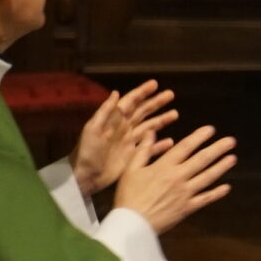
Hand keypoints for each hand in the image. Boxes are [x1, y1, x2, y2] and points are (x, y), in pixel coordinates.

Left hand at [71, 80, 177, 197]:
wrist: (85, 176)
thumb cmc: (87, 152)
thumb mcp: (92, 129)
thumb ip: (105, 112)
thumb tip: (116, 92)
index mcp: (113, 120)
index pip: (130, 102)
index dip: (142, 93)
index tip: (155, 84)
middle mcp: (123, 129)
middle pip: (143, 112)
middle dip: (156, 103)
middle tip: (171, 94)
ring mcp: (129, 142)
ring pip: (149, 127)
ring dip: (161, 120)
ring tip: (175, 114)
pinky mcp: (133, 156)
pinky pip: (150, 147)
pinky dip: (160, 144)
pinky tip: (171, 141)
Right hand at [111, 126, 235, 237]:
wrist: (131, 223)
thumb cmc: (128, 195)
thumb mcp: (130, 170)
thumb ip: (143, 150)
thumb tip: (151, 132)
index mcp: (164, 167)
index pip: (185, 147)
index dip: (199, 137)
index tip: (211, 129)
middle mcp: (178, 177)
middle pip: (202, 160)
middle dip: (218, 149)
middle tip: (231, 141)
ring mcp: (185, 193)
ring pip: (208, 177)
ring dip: (222, 167)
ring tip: (233, 158)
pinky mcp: (188, 207)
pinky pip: (206, 198)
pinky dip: (217, 193)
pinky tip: (227, 187)